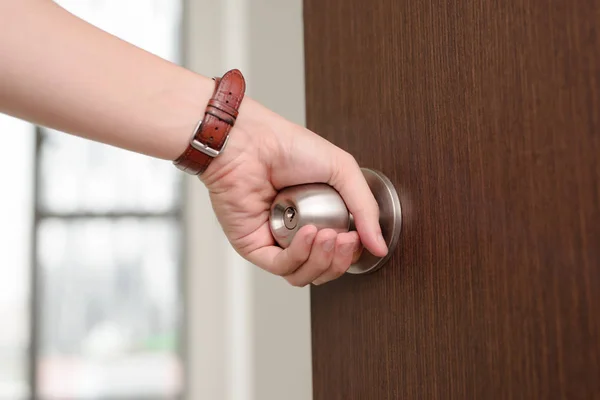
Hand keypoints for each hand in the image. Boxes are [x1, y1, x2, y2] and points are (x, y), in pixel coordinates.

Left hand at [201, 98, 387, 285]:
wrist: (250, 140)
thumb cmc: (287, 146)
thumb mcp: (342, 169)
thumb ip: (365, 208)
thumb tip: (379, 246)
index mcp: (317, 218)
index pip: (339, 254)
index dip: (351, 253)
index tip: (358, 237)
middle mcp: (295, 234)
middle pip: (323, 270)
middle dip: (339, 260)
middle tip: (345, 239)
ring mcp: (274, 242)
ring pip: (303, 275)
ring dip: (322, 260)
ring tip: (327, 235)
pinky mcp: (254, 247)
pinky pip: (281, 267)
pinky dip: (299, 255)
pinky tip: (308, 234)